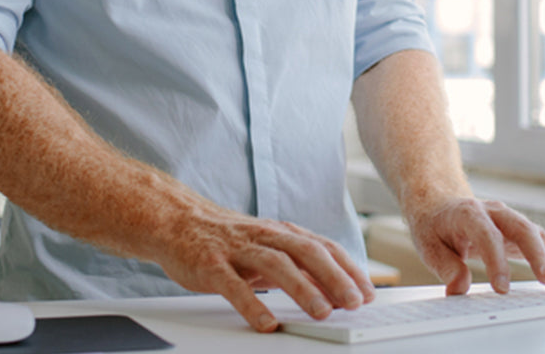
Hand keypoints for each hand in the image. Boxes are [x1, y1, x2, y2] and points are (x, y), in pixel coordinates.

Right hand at [150, 210, 375, 332]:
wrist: (177, 221)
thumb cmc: (228, 240)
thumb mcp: (268, 249)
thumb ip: (299, 267)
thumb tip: (334, 290)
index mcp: (282, 232)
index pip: (323, 247)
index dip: (348, 269)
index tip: (367, 292)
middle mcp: (264, 236)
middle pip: (306, 252)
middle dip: (334, 277)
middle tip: (353, 302)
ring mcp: (238, 249)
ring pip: (276, 265)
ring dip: (302, 289)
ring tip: (321, 313)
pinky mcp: (211, 265)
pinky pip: (234, 286)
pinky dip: (252, 305)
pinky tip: (267, 323)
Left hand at [406, 197, 544, 295]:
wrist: (439, 204)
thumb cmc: (434, 225)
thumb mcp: (428, 245)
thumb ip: (445, 266)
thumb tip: (459, 288)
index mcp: (468, 213)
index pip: (487, 235)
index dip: (497, 261)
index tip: (502, 288)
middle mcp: (494, 212)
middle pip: (522, 229)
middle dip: (538, 256)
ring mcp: (509, 219)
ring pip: (537, 234)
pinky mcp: (518, 230)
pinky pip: (541, 242)